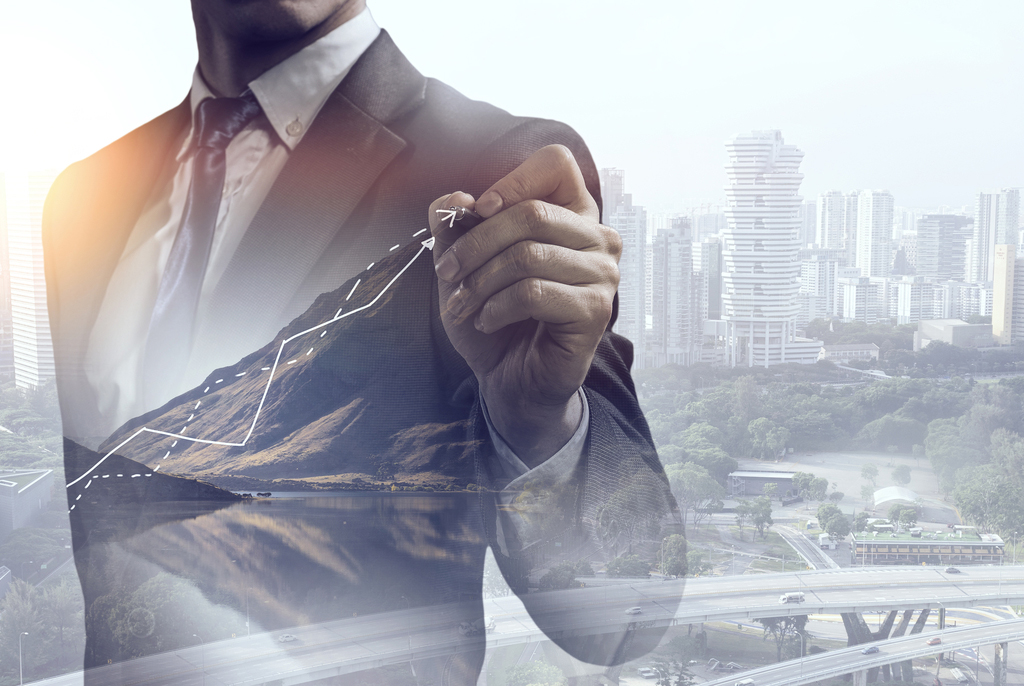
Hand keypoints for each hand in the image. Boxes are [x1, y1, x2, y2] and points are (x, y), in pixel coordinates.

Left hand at [427, 145, 620, 466]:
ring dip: (481, 283)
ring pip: (529, 255)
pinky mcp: (597, 309)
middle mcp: (598, 237)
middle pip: (532, 212)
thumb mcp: (462, 264)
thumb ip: (454, 225)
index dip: (512, 181)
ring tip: (463, 305)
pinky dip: (497, 307)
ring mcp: (603, 273)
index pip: (557, 163)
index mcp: (572, 213)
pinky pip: (534, 292)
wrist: (509, 378)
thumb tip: (457, 197)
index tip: (479, 211)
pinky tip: (488, 320)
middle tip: (448, 274)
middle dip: (476, 244)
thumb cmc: (493, 314)